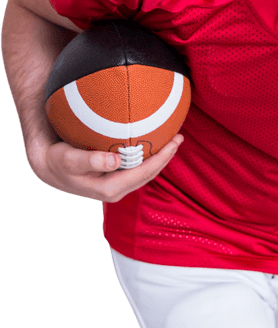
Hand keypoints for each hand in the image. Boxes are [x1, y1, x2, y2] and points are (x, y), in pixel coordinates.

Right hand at [28, 134, 183, 201]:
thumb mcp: (70, 160)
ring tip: (171, 139)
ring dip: (159, 157)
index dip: (161, 158)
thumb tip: (115, 161)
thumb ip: (91, 160)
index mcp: (110, 189)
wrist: (49, 168)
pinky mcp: (115, 180)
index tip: (173, 142)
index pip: (144, 173)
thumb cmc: (59, 161)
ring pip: (145, 173)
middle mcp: (117, 191)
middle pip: (149, 174)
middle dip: (165, 156)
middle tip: (178, 136)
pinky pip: (137, 169)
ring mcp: (117, 187)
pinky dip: (148, 157)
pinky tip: (153, 144)